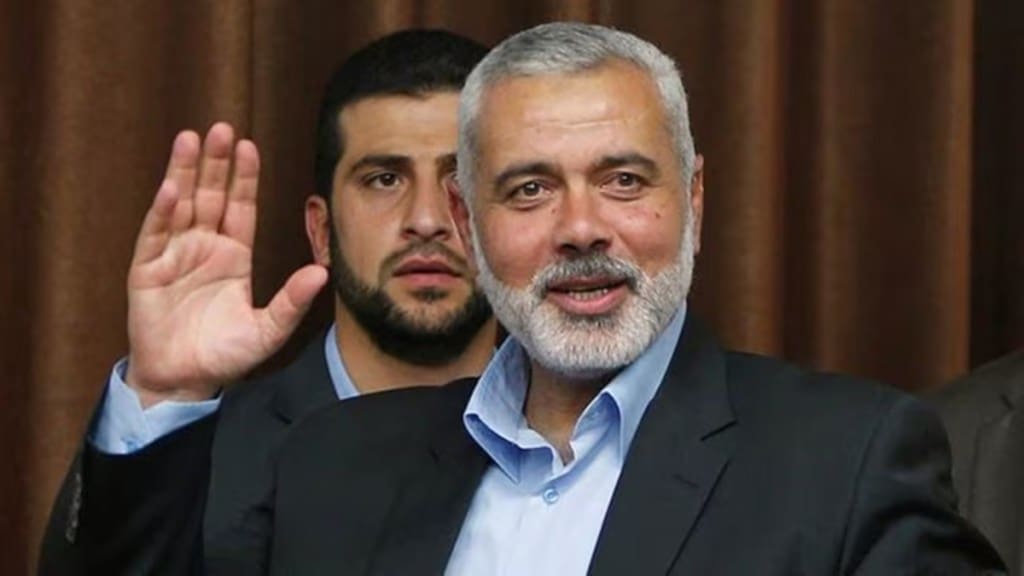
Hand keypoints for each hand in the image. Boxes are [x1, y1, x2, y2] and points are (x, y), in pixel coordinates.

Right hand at [125, 123, 327, 406]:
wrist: (183, 382)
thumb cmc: (225, 356)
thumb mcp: (267, 331)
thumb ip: (292, 302)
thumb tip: (322, 273)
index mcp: (233, 255)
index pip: (240, 206)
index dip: (244, 177)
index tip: (249, 146)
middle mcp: (204, 247)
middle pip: (210, 195)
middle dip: (215, 163)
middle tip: (221, 128)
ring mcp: (174, 255)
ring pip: (180, 204)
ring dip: (184, 172)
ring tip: (190, 139)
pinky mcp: (147, 270)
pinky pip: (155, 234)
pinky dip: (162, 211)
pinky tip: (171, 188)